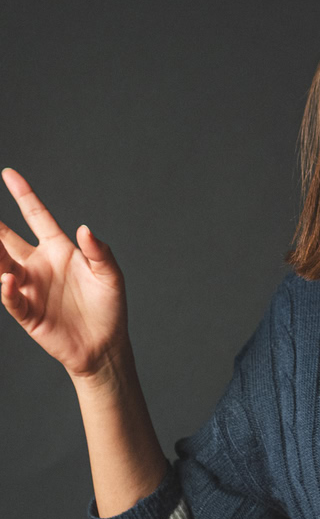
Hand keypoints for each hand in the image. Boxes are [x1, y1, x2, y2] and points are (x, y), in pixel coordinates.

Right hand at [0, 167, 129, 377]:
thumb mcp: (110, 276)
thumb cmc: (109, 307)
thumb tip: (84, 229)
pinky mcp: (28, 313)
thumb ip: (99, 252)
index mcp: (59, 250)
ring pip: (2, 267)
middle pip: (8, 240)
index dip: (24, 195)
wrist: (105, 345)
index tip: (9, 174)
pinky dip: (7, 291)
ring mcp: (31, 288)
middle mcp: (40, 265)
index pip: (37, 217)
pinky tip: (8, 281)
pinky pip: (12, 299)